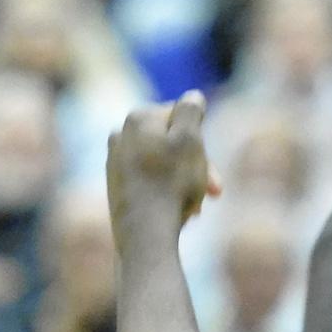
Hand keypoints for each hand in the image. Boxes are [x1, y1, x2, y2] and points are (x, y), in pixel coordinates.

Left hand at [106, 94, 220, 247]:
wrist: (144, 235)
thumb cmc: (171, 184)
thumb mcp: (190, 139)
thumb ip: (191, 110)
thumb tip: (192, 96)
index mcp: (138, 118)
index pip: (182, 114)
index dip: (201, 138)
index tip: (213, 167)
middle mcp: (121, 135)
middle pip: (172, 140)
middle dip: (197, 163)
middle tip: (216, 192)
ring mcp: (115, 162)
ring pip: (164, 162)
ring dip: (186, 179)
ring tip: (198, 206)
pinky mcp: (116, 186)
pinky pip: (151, 180)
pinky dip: (168, 190)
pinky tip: (180, 211)